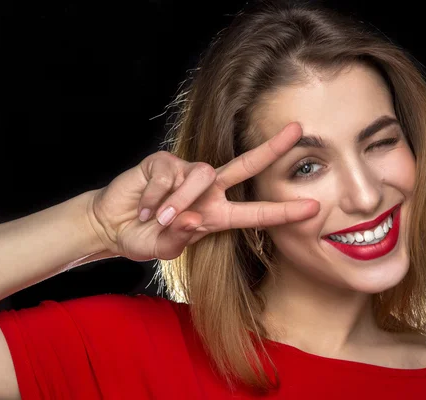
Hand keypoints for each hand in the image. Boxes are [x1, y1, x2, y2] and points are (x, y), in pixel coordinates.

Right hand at [88, 123, 318, 260]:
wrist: (111, 225)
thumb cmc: (144, 237)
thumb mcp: (162, 249)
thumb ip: (178, 239)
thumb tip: (192, 221)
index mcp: (216, 215)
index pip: (256, 212)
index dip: (284, 211)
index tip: (314, 207)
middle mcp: (208, 191)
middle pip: (245, 165)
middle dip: (272, 148)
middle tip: (298, 130)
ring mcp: (187, 173)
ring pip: (201, 176)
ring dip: (180, 202)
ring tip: (159, 219)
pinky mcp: (164, 162)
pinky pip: (169, 175)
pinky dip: (155, 198)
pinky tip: (144, 208)